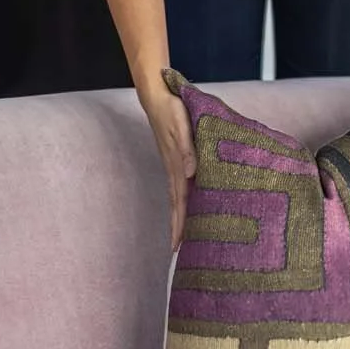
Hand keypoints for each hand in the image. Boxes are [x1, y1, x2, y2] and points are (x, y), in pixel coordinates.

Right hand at [140, 82, 196, 250]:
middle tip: (178, 252)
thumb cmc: (173, 110)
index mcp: (177, 166)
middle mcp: (175, 169)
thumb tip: (191, 173)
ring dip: (180, 217)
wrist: (158, 96)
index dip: (180, 224)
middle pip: (177, 205)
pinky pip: (180, 185)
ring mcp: (174, 164)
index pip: (180, 202)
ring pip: (178, 197)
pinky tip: (189, 204)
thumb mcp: (182, 127)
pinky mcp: (176, 158)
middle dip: (178, 228)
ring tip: (183, 236)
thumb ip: (187, 149)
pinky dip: (183, 200)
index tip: (177, 247)